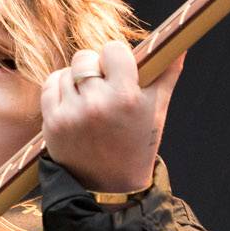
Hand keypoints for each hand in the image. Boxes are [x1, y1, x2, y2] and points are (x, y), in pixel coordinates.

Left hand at [40, 39, 183, 193]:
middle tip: (105, 87)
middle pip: (86, 57)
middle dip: (96, 68)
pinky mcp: (52, 122)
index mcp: (126, 98)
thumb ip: (167, 73)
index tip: (120, 70)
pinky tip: (73, 103)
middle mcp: (97, 104)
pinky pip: (50, 84)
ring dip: (77, 80)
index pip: (113, 48)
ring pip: (67, 71)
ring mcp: (71, 113)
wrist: (109, 187)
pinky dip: (60, 89)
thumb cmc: (137, 143)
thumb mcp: (157, 110)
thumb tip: (179, 44)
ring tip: (91, 100)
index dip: (117, 58)